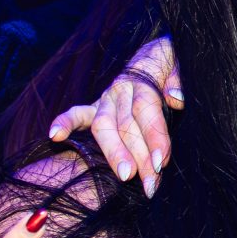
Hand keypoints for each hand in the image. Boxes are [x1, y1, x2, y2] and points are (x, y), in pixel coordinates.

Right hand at [47, 35, 180, 196]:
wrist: (157, 55)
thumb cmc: (173, 67)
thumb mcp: (182, 65)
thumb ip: (180, 79)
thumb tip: (176, 98)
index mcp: (143, 77)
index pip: (146, 108)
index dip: (154, 134)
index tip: (162, 161)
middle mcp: (121, 88)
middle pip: (126, 124)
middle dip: (139, 155)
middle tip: (150, 183)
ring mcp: (106, 98)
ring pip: (104, 126)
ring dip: (113, 152)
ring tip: (125, 176)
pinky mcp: (95, 107)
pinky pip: (76, 114)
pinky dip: (64, 123)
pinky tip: (55, 136)